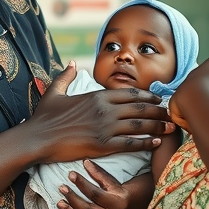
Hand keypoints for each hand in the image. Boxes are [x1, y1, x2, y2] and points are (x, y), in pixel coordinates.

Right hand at [26, 62, 174, 163]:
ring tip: (171, 127)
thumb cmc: (44, 117)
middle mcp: (105, 109)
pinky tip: (156, 143)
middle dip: (158, 111)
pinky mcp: (102, 145)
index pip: (130, 94)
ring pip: (139, 125)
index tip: (159, 99)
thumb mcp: (55, 91)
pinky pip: (130, 143)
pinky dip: (145, 143)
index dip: (147, 96)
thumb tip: (71, 62)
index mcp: (97, 96)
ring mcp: (105, 127)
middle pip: (139, 108)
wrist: (37, 138)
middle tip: (172, 113)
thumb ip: (66, 76)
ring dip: (157, 126)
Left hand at [57, 160, 154, 208]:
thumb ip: (103, 175)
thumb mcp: (124, 181)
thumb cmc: (140, 190)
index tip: (71, 174)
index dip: (81, 183)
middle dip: (72, 198)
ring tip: (60, 203)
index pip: (95, 192)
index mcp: (120, 201)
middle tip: (62, 187)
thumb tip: (85, 162)